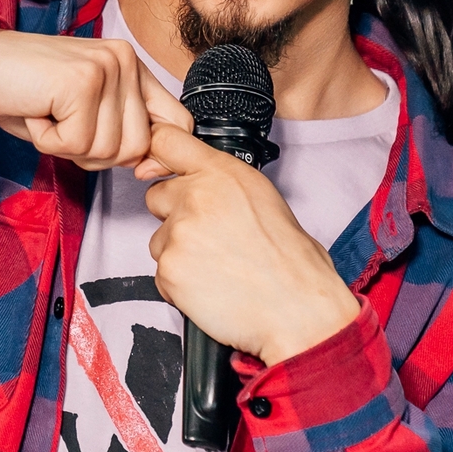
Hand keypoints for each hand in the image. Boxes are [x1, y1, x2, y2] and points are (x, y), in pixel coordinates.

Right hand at [0, 28, 192, 169]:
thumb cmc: (23, 93)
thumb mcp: (81, 113)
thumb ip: (120, 130)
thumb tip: (152, 166)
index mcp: (131, 66)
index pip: (177, 121)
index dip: (156, 154)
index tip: (133, 167)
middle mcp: (125, 60)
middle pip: (138, 147)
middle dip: (95, 153)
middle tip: (61, 125)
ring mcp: (106, 68)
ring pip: (109, 150)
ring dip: (69, 147)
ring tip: (46, 114)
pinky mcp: (81, 82)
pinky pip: (77, 144)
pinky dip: (49, 141)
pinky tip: (35, 112)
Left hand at [137, 123, 360, 365]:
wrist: (299, 309)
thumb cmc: (293, 262)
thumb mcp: (264, 199)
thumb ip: (223, 185)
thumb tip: (198, 184)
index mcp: (224, 174)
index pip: (166, 142)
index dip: (158, 156)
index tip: (154, 166)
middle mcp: (197, 197)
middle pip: (156, 196)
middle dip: (174, 215)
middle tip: (208, 238)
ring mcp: (179, 234)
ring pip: (159, 240)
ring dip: (179, 253)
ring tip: (218, 268)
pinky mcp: (169, 269)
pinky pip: (162, 274)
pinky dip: (180, 284)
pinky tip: (212, 288)